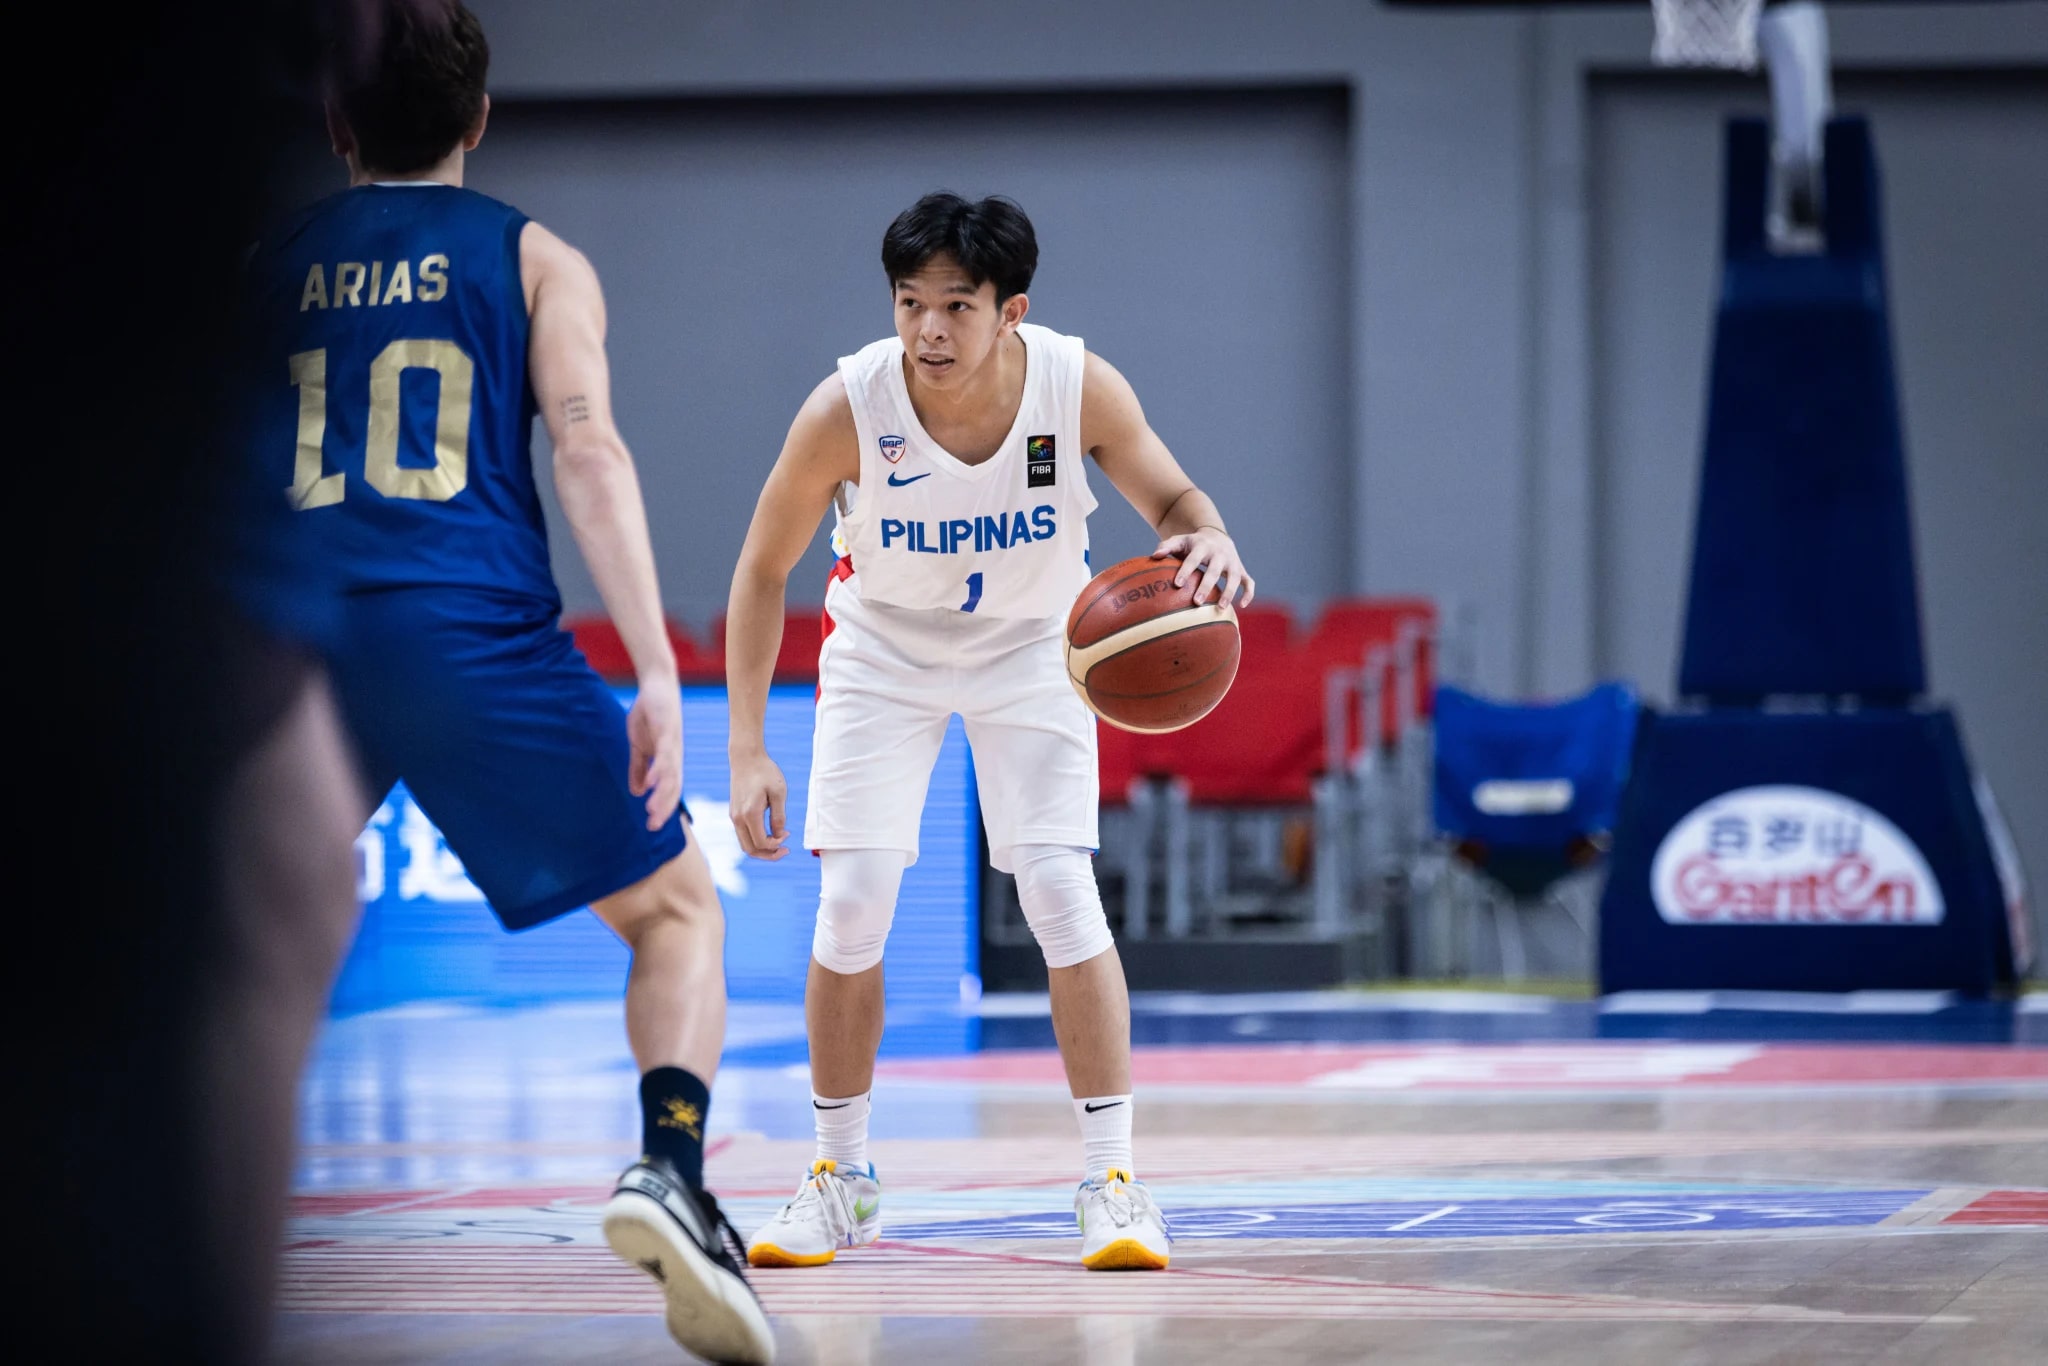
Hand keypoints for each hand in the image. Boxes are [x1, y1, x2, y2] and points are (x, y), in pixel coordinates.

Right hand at [625, 683, 683, 830]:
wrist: (657, 684)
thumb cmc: (649, 713)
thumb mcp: (639, 744)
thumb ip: (639, 767)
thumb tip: (637, 791)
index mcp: (668, 760)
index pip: (669, 790)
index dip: (662, 808)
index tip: (652, 826)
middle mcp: (675, 755)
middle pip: (673, 787)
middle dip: (664, 808)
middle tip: (653, 826)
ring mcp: (673, 744)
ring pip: (671, 775)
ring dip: (661, 794)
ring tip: (651, 810)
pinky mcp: (667, 730)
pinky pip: (664, 754)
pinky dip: (658, 769)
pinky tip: (652, 782)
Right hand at [728, 748, 790, 860]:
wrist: (745, 757)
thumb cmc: (765, 772)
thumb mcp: (778, 793)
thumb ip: (779, 817)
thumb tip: (779, 836)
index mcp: (750, 814)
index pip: (761, 843)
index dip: (776, 845)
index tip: (788, 835)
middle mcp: (738, 818)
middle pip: (750, 850)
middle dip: (768, 855)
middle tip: (784, 851)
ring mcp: (734, 816)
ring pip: (745, 844)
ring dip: (761, 849)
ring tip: (778, 844)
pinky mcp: (734, 813)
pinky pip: (743, 834)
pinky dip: (755, 839)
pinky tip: (768, 832)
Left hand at [1152, 527, 1254, 606]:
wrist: (1217, 537)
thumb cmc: (1193, 544)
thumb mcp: (1180, 541)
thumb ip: (1166, 547)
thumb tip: (1154, 556)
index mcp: (1203, 546)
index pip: (1193, 559)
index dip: (1186, 571)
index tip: (1177, 585)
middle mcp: (1220, 554)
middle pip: (1214, 571)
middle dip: (1207, 586)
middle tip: (1196, 602)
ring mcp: (1233, 562)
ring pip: (1234, 578)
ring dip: (1229, 593)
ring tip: (1220, 608)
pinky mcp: (1241, 570)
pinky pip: (1249, 582)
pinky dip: (1248, 593)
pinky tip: (1241, 606)